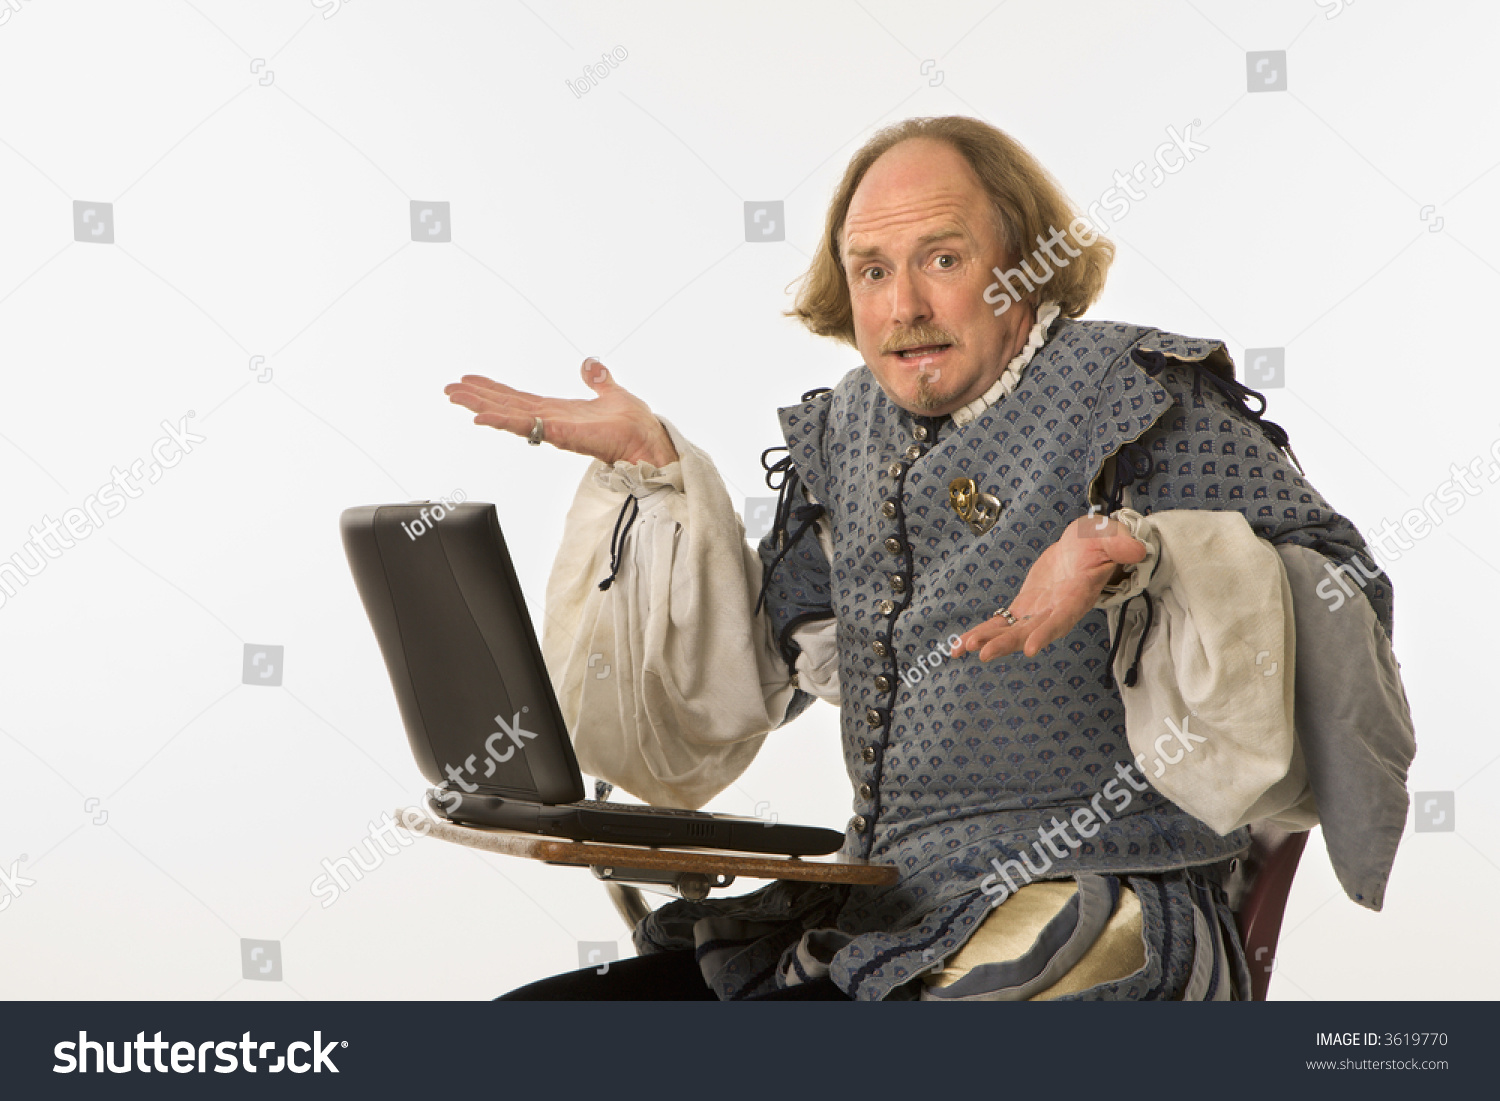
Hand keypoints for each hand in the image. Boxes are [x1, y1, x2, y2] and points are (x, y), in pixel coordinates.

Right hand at [444, 358, 678, 467]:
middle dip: (477, 398)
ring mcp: (553, 428)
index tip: (472, 381)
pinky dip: (502, 422)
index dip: (495, 390)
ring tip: (455, 397)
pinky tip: (481, 417)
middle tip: (450, 389)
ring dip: (480, 406)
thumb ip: (597, 379)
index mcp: (559, 411)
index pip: (519, 399)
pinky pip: (526, 427)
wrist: (648, 439)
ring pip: (509, 416)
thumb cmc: (634, 425)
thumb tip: (589, 364)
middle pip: (506, 406)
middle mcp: (551, 420)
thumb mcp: (612, 392)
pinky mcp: (560, 434)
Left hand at [950, 514, 1147, 660]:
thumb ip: (1121, 545)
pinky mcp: (1023, 608)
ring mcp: (1038, 612)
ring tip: (963, 648)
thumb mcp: (1110, 537)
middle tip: (983, 653)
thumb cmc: (1099, 543)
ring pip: (1012, 632)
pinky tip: (958, 646)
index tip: (1030, 648)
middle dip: (1007, 643)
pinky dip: (981, 633)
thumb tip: (1137, 550)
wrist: (1084, 547)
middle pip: (1030, 631)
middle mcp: (1056, 611)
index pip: (1061, 618)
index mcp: (1076, 596)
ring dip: (989, 640)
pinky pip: (1000, 624)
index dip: (1046, 632)